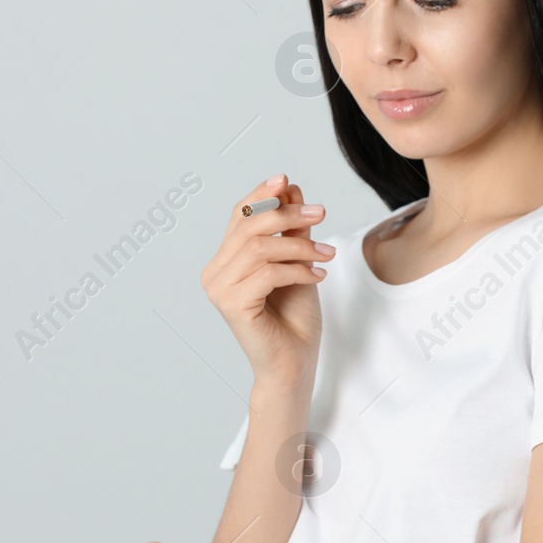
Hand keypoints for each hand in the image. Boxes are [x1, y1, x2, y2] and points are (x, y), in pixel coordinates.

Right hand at [200, 172, 332, 384]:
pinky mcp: (232, 305)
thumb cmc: (293, 318)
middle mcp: (215, 272)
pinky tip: (317, 276)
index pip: (239, 216)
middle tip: (321, 213)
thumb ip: (290, 229)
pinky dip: (298, 270)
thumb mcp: (297, 262)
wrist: (294, 363)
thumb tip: (290, 188)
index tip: (285, 179)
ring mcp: (219, 290)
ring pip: (260, 248)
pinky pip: (268, 273)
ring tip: (327, 255)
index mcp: (225, 260)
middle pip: (249, 227)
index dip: (260, 195)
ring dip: (300, 246)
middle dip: (288, 215)